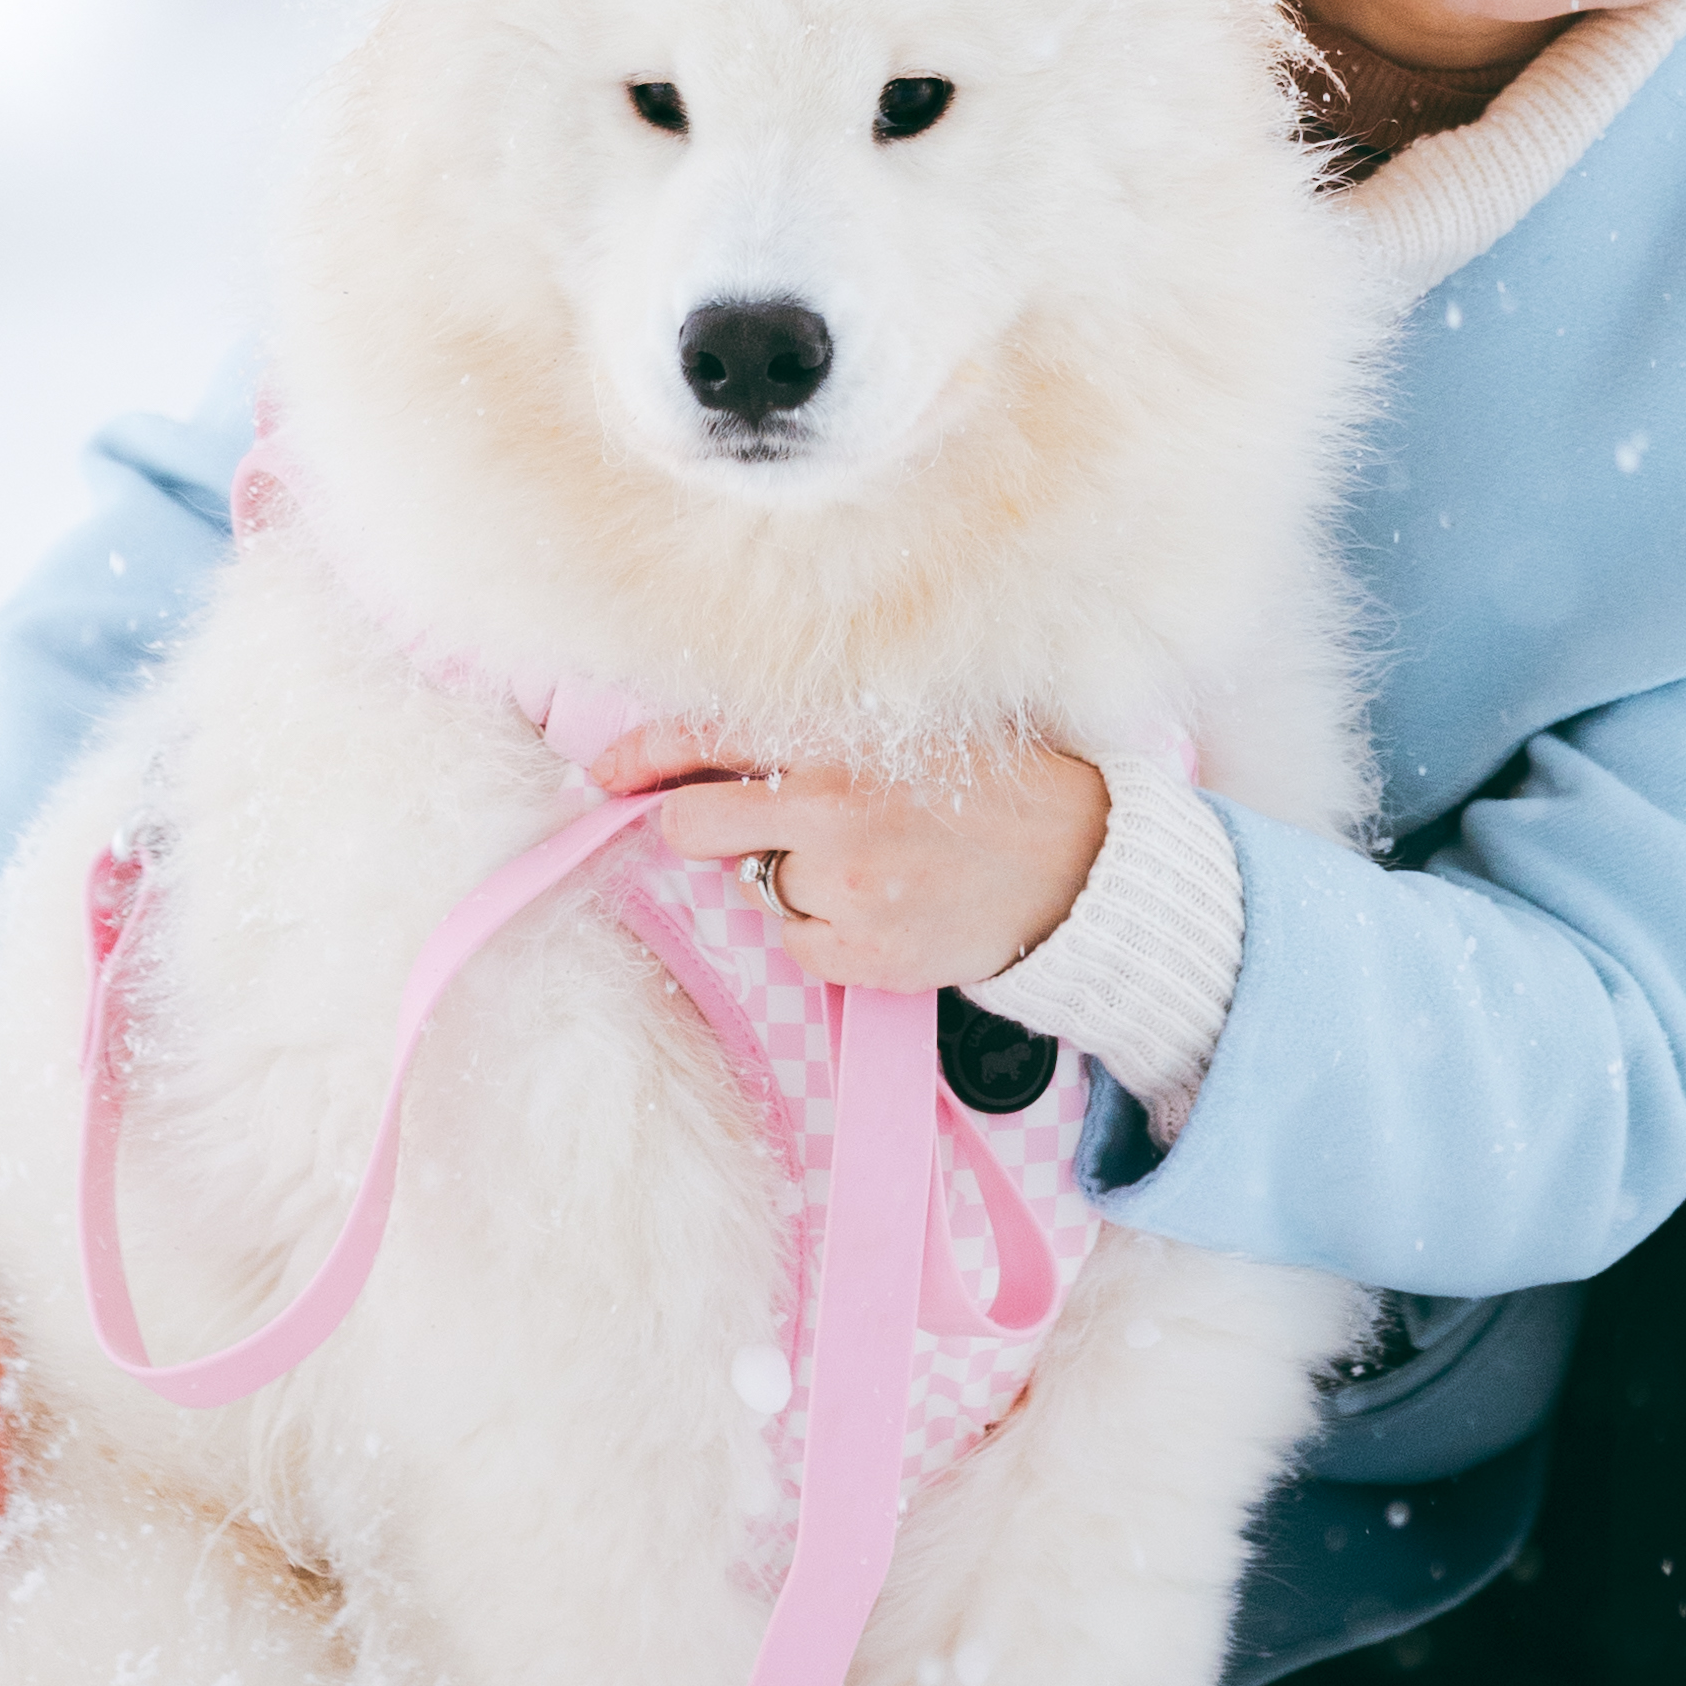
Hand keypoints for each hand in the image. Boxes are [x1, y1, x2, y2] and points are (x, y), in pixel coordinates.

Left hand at [591, 722, 1107, 995]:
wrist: (1082, 861)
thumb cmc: (989, 786)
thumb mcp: (905, 731)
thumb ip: (811, 741)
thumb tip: (705, 762)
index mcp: (839, 737)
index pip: (705, 738)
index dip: (641, 756)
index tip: (604, 775)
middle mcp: (832, 807)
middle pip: (693, 829)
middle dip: (701, 831)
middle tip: (757, 833)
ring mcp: (848, 886)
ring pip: (758, 891)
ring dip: (798, 884)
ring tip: (881, 866)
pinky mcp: (867, 954)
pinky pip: (801, 946)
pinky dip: (831, 934)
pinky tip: (892, 910)